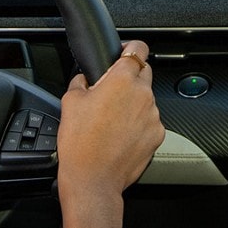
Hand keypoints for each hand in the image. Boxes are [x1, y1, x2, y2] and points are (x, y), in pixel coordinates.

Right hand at [56, 41, 164, 215]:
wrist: (93, 179)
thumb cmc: (80, 143)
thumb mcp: (70, 102)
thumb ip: (81, 82)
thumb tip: (85, 78)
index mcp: (122, 80)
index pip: (138, 49)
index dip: (131, 48)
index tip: (125, 52)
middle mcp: (143, 94)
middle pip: (144, 73)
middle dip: (130, 78)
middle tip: (112, 91)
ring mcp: (153, 115)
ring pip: (147, 99)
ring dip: (134, 104)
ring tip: (112, 121)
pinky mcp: (158, 134)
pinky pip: (150, 121)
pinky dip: (139, 124)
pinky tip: (121, 135)